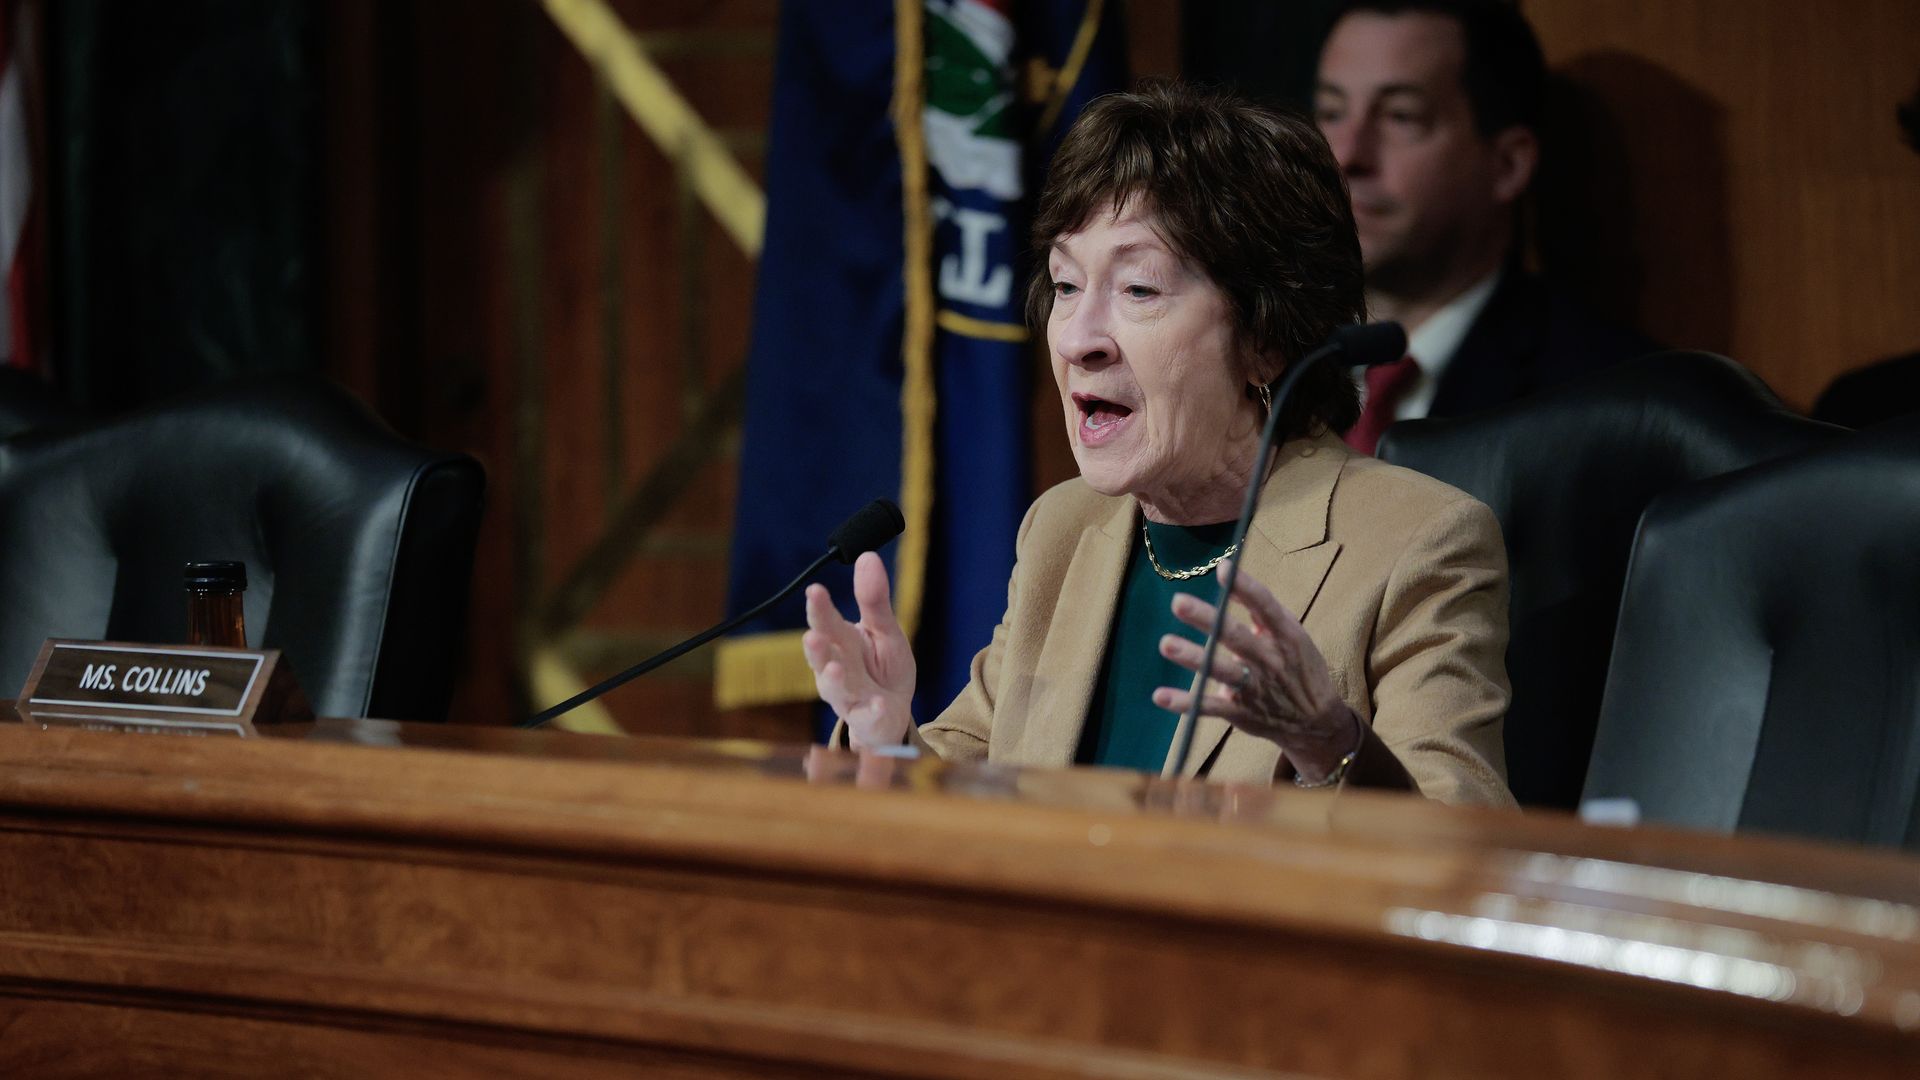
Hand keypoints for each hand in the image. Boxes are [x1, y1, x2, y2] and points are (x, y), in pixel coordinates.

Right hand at [802, 551, 915, 748]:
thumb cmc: (882, 668)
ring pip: (836, 690)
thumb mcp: (885, 631)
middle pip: (823, 658)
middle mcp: (838, 669)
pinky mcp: (866, 720)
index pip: (826, 623)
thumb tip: (867, 556)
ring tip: (836, 669)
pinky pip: (866, 717)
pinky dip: (870, 711)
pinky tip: (877, 703)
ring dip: (834, 680)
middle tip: (812, 636)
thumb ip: (874, 599)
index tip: (815, 591)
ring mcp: (849, 697)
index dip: (819, 608)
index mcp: (841, 642)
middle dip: (817, 649)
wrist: (891, 713)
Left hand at [1151, 561, 1361, 779]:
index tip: (1223, 568)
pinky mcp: (1241, 711)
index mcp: (1285, 636)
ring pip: (1221, 670)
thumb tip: (1231, 580)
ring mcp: (1254, 687)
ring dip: (1193, 657)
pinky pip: (1210, 707)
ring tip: (1166, 643)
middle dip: (1207, 619)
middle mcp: (1269, 660)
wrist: (1316, 721)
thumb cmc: (1299, 668)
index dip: (1245, 587)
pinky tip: (1160, 696)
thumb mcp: (1293, 635)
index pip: (1265, 607)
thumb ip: (1263, 611)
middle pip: (1235, 636)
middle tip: (1178, 603)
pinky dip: (1185, 703)